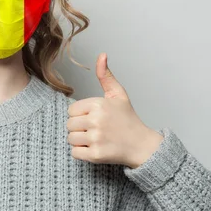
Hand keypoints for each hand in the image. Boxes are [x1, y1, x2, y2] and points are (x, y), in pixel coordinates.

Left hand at [67, 53, 164, 168]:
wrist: (141, 145)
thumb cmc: (128, 118)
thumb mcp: (118, 94)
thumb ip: (106, 76)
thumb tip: (102, 55)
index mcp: (99, 104)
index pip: (71, 110)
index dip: (81, 114)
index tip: (93, 117)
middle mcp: (96, 120)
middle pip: (69, 125)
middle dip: (79, 127)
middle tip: (96, 129)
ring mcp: (96, 138)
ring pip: (70, 139)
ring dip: (80, 141)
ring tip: (95, 138)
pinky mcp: (95, 155)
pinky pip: (74, 153)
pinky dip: (82, 153)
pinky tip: (95, 148)